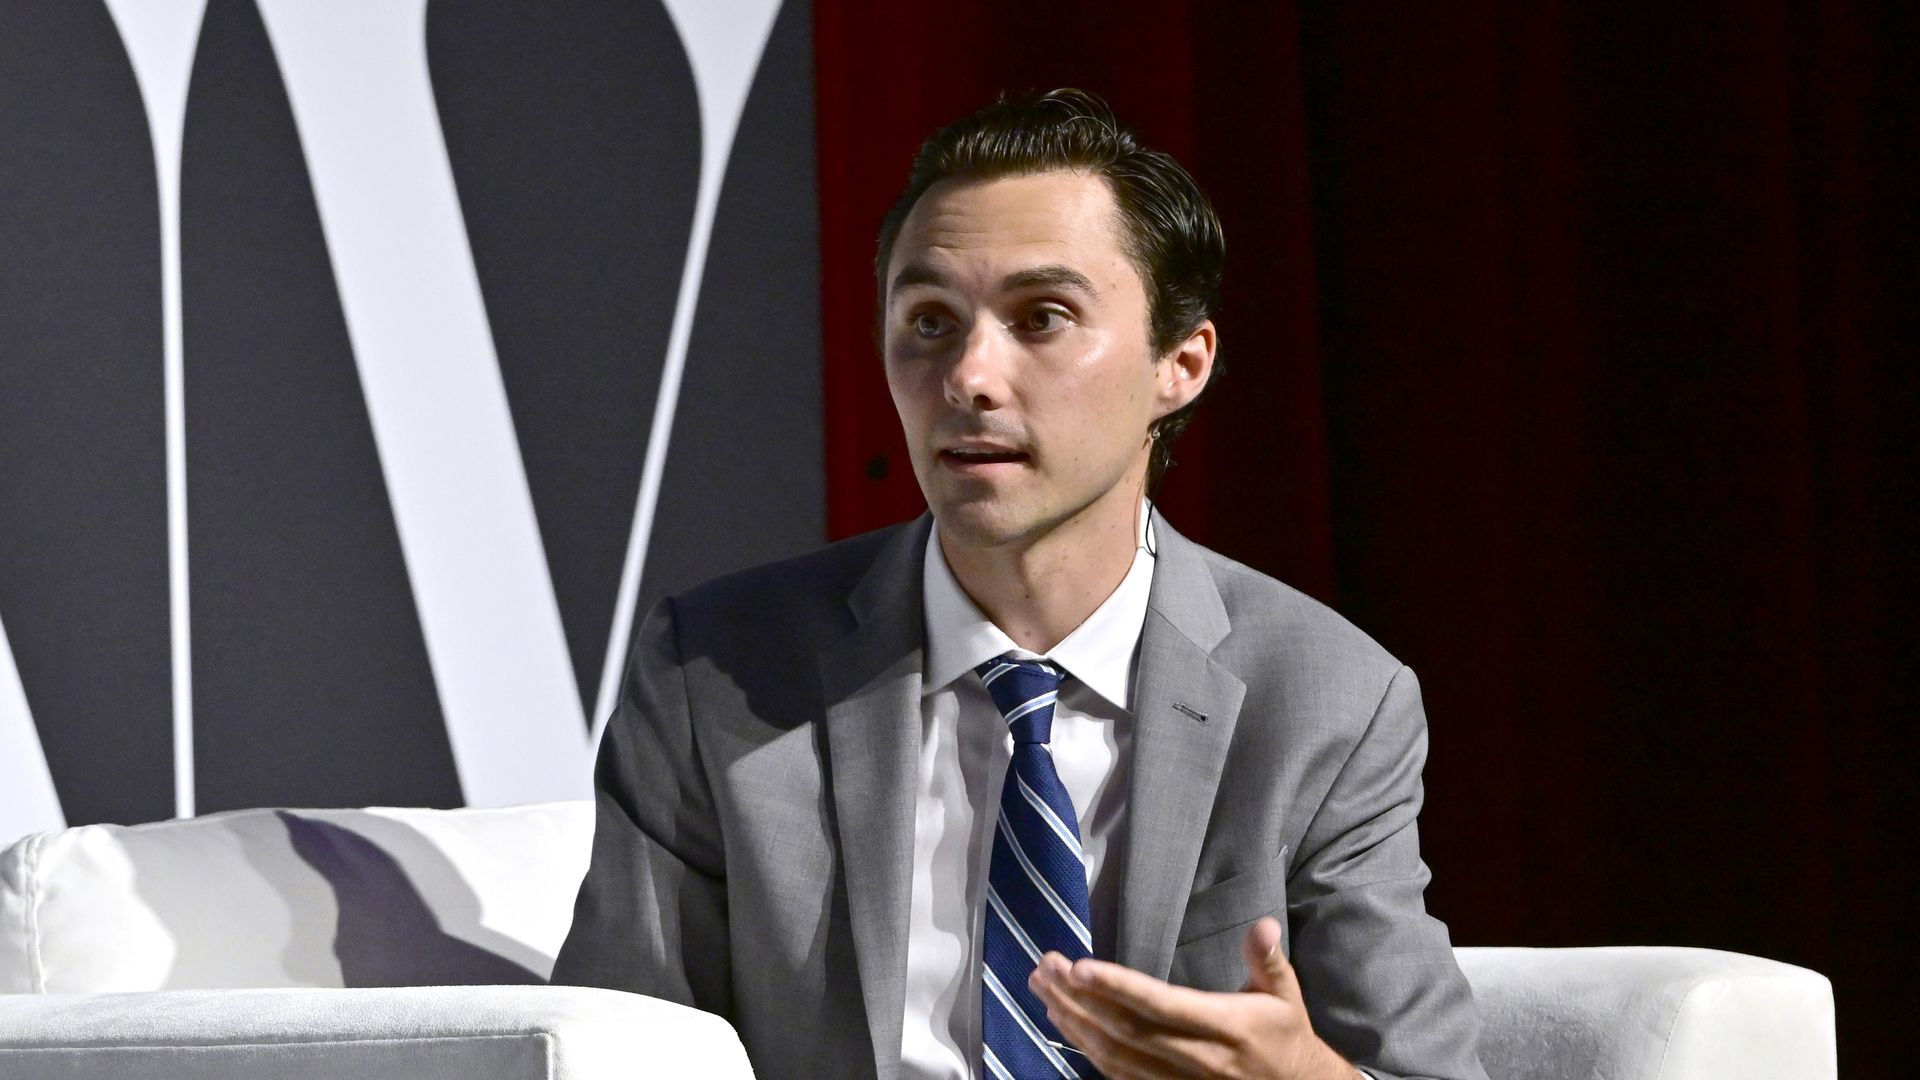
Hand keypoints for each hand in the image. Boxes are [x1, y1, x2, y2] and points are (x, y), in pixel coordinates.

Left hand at [1027, 917, 1352, 1079]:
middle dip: (1079, 998)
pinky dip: (1084, 1049)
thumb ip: (1267, 960)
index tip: (1080, 966)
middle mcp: (1195, 1058)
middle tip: (1046, 965)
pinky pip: (1116, 1074)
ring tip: (1043, 987)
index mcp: (1224, 1027)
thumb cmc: (1284, 1037)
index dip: (1119, 987)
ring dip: (1072, 1021)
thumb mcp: (1285, 996)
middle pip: (1125, 1029)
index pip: (1161, 1005)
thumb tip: (1263, 924)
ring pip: (1113, 1055)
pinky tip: (1063, 1022)